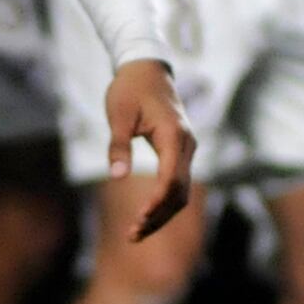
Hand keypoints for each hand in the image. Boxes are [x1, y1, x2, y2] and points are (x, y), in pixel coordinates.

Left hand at [105, 61, 195, 238]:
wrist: (147, 68)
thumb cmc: (130, 89)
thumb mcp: (118, 115)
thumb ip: (118, 145)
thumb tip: (116, 175)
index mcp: (174, 135)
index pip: (171, 178)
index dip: (157, 202)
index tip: (138, 219)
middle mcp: (187, 145)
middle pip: (180, 192)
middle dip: (158, 216)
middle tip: (132, 235)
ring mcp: (187, 149)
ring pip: (181, 191)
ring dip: (162, 214)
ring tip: (136, 232)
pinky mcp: (180, 152)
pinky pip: (178, 183)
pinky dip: (164, 202)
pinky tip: (146, 215)